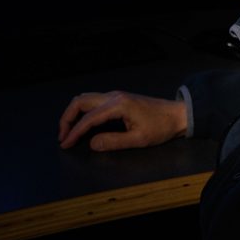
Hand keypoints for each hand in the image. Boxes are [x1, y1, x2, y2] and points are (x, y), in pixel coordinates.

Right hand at [57, 91, 186, 151]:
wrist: (177, 114)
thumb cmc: (161, 128)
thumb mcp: (139, 140)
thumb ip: (113, 141)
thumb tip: (91, 143)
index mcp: (117, 105)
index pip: (88, 118)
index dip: (74, 132)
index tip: (65, 144)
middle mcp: (113, 96)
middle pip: (80, 101)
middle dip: (67, 118)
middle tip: (62, 137)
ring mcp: (114, 95)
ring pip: (85, 99)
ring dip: (73, 113)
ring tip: (69, 131)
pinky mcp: (117, 98)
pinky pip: (93, 101)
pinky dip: (82, 111)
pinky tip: (82, 124)